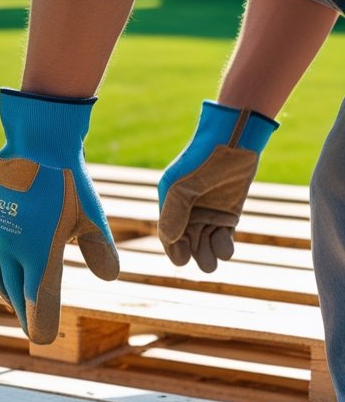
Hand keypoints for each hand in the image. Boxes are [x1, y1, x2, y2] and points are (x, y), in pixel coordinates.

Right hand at [0, 89, 118, 345]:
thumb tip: (110, 278)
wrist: (35, 146)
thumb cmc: (68, 182)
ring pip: (1, 280)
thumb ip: (100, 250)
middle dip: (28, 316)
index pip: (38, 299)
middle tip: (36, 334)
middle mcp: (14, 250)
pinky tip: (6, 281)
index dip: (41, 321)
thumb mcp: (91, 216)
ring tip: (21, 311)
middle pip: (18, 295)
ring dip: (11, 299)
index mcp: (41, 252)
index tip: (44, 340)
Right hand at [157, 100, 277, 271]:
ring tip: (213, 261)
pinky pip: (223, 237)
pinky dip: (223, 247)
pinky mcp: (229, 214)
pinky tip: (225, 249)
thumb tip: (169, 240)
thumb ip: (174, 213)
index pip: (168, 234)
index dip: (173, 249)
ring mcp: (209, 213)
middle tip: (204, 262)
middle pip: (187, 243)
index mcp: (171, 203)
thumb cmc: (204, 159)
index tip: (182, 258)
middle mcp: (188, 211)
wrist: (234, 139)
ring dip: (208, 255)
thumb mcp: (184, 187)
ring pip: (205, 244)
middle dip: (193, 255)